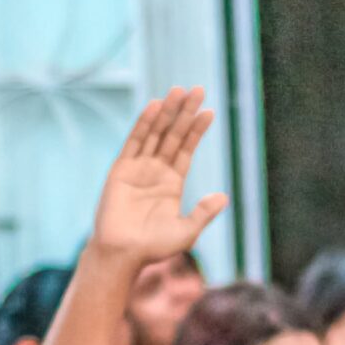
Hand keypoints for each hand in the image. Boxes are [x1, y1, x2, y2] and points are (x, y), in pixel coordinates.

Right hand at [92, 90, 227, 261]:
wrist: (122, 254)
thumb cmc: (153, 248)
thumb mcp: (186, 232)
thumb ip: (203, 213)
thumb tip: (224, 196)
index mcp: (172, 183)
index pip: (187, 149)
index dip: (197, 130)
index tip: (209, 111)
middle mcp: (156, 171)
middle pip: (173, 135)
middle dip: (185, 113)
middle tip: (198, 89)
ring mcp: (138, 168)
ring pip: (156, 133)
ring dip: (167, 112)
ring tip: (179, 90)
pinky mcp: (121, 169)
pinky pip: (135, 142)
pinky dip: (144, 124)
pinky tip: (155, 106)